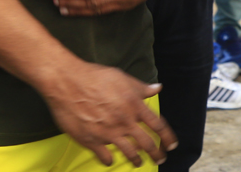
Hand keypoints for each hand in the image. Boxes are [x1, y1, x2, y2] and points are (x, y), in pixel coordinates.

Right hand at [41, 61, 175, 166]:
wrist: (68, 84)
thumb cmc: (96, 77)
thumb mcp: (123, 78)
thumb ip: (141, 88)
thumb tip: (158, 88)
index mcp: (135, 106)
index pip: (158, 125)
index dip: (167, 137)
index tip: (172, 145)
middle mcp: (125, 122)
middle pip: (146, 143)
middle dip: (156, 153)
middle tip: (160, 159)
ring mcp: (109, 133)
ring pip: (128, 152)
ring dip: (136, 160)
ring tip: (139, 163)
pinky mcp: (91, 141)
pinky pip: (104, 156)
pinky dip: (108, 160)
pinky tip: (109, 161)